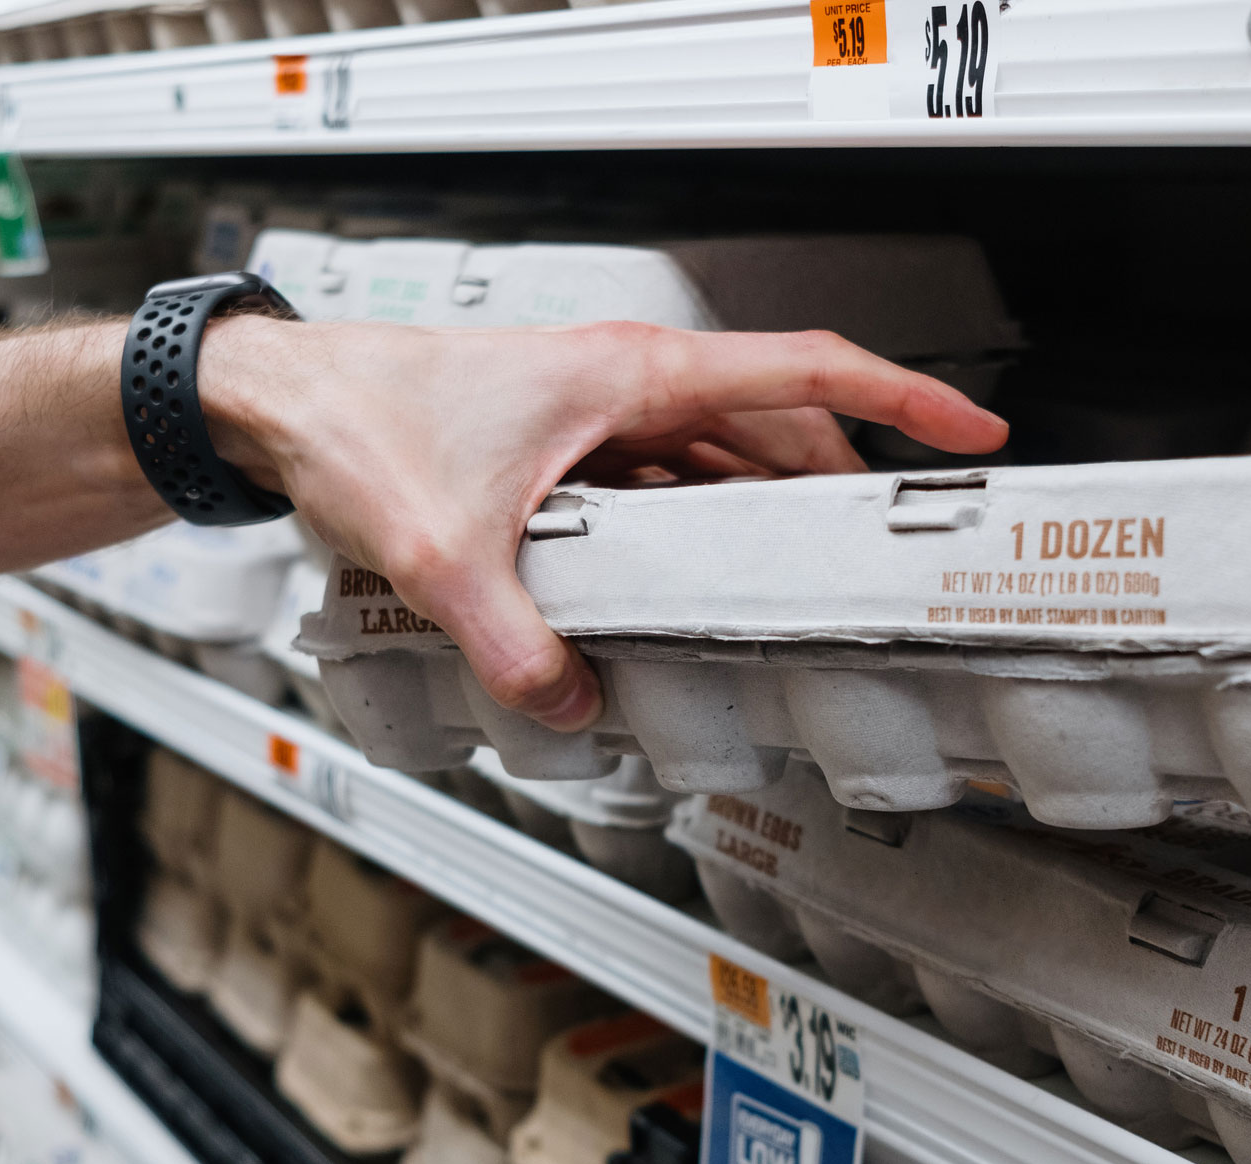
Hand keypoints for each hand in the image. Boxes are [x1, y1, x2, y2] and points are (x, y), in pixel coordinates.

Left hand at [202, 318, 1008, 731]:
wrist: (280, 400)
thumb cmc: (358, 421)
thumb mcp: (446, 553)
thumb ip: (520, 644)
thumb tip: (578, 705)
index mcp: (630, 377)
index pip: (807, 370)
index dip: (904, 398)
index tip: (970, 432)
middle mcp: (625, 387)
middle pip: (776, 427)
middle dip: (842, 483)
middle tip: (892, 547)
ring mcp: (596, 416)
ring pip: (718, 461)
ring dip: (763, 513)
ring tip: (806, 580)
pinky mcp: (561, 450)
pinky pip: (658, 488)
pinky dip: (688, 531)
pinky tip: (686, 588)